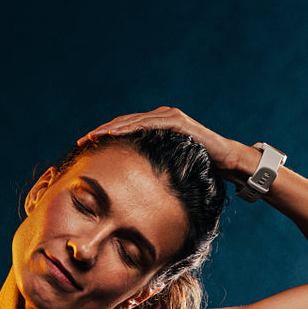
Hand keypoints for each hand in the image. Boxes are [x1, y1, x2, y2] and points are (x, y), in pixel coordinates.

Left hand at [77, 106, 258, 184]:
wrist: (226, 162)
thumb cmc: (199, 168)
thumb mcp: (168, 169)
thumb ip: (152, 170)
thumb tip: (133, 191)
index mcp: (155, 128)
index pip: (124, 130)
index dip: (104, 137)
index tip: (85, 146)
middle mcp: (160, 117)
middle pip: (123, 123)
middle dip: (101, 132)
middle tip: (82, 141)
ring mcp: (168, 117)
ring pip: (132, 121)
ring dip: (110, 128)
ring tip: (92, 137)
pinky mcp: (176, 121)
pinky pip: (147, 124)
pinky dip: (130, 128)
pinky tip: (114, 134)